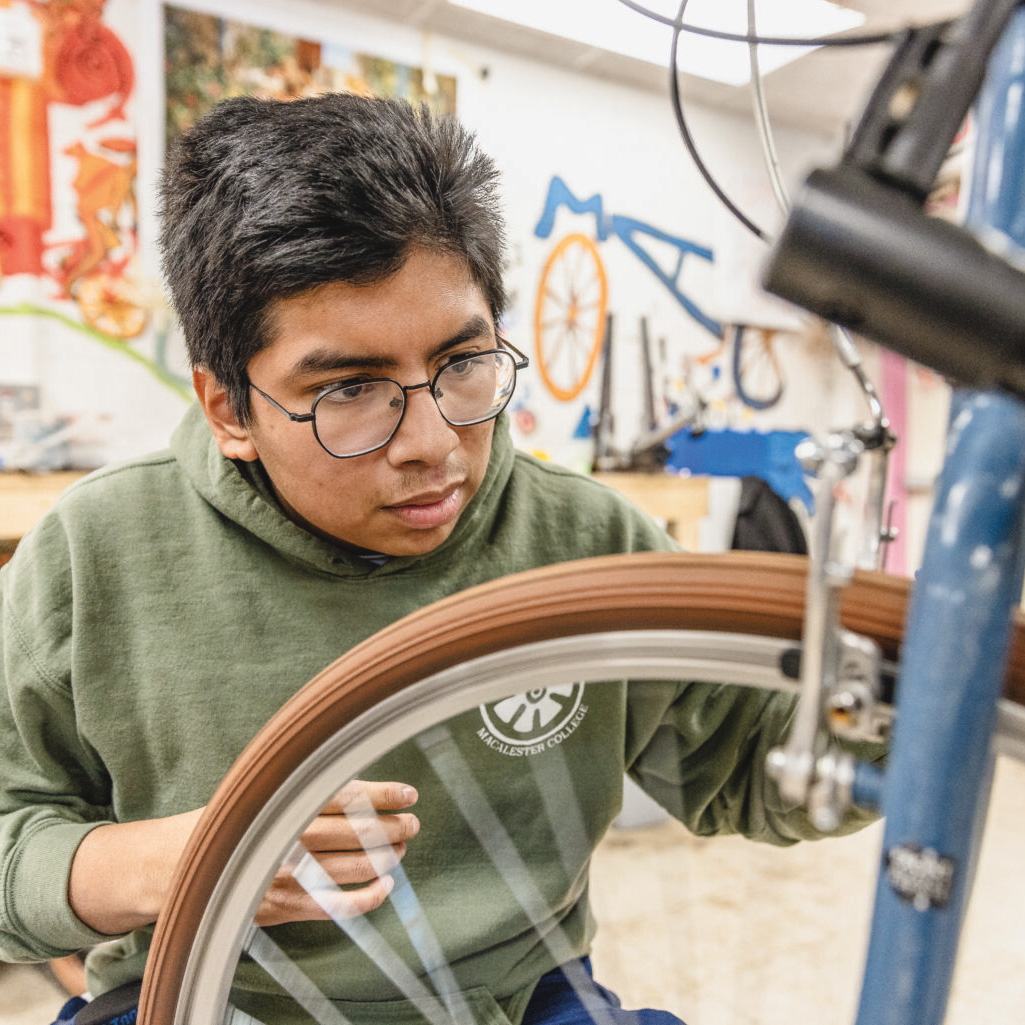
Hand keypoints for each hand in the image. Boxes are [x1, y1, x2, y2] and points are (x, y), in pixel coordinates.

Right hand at [254, 779, 419, 925]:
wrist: (193, 863)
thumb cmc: (239, 823)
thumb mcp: (268, 792)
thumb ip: (312, 790)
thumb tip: (367, 791)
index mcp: (289, 803)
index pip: (352, 797)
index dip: (386, 795)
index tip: (408, 795)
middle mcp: (293, 837)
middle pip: (362, 832)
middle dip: (395, 827)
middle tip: (410, 824)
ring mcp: (292, 874)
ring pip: (359, 867)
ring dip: (388, 857)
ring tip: (399, 849)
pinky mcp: (289, 905)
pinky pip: (343, 906)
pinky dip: (372, 897)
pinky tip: (385, 885)